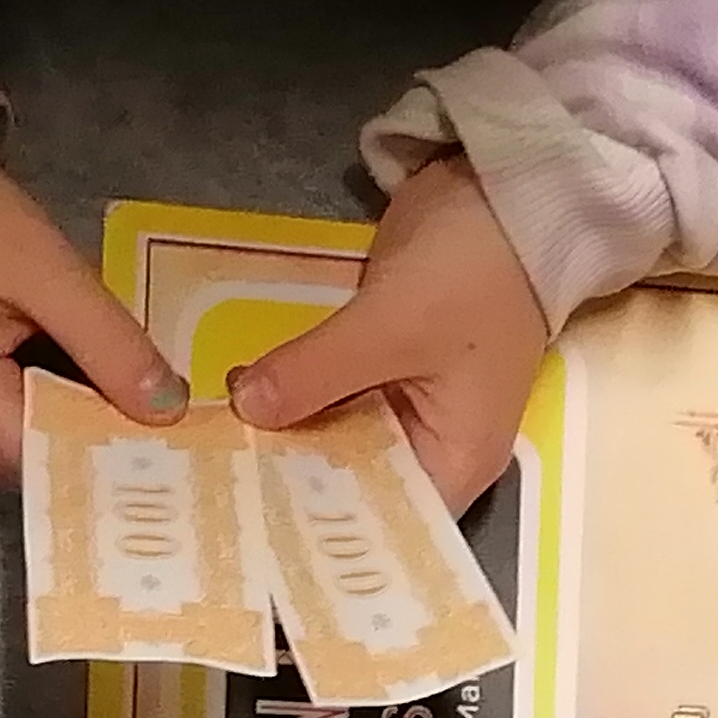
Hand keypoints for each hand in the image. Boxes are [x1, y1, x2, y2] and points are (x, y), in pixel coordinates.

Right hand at [0, 137, 184, 485]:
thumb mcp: (47, 271)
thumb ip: (109, 345)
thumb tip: (169, 410)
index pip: (54, 462)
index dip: (116, 457)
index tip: (180, 446)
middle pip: (36, 465)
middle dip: (98, 445)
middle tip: (170, 425)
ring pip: (20, 451)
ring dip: (71, 429)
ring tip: (134, 405)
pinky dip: (42, 412)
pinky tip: (82, 386)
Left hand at [229, 155, 549, 511]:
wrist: (504, 190)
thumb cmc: (472, 273)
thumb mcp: (390, 325)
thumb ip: (316, 372)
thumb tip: (244, 409)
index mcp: (455, 461)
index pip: (385, 522)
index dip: (324, 527)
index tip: (254, 527)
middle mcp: (433, 445)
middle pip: (354, 482)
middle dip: (291, 478)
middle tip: (215, 484)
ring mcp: (408, 403)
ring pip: (336, 435)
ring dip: (286, 432)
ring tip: (213, 447)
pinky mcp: (385, 364)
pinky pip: (334, 393)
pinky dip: (298, 394)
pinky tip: (244, 397)